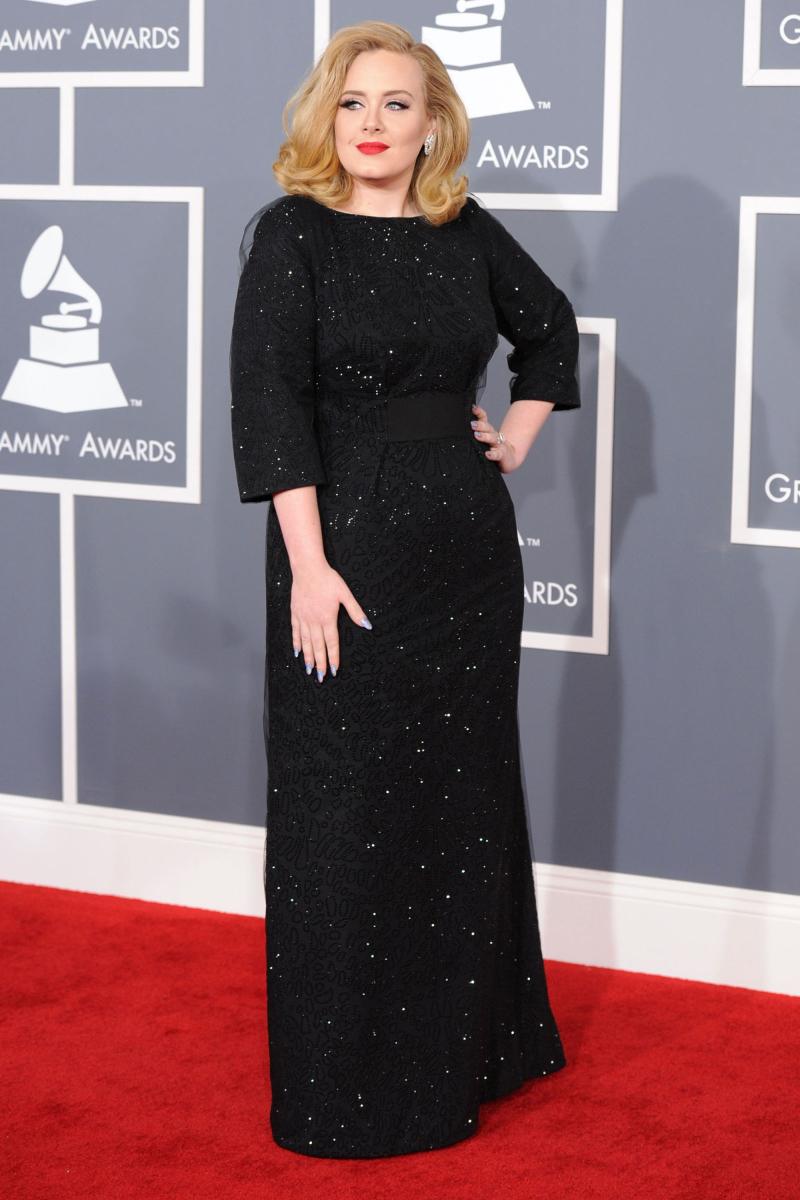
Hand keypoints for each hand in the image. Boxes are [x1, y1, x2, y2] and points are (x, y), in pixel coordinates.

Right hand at [290, 560, 371, 681]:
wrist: (308, 568)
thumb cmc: (328, 579)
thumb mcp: (345, 594)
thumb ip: (355, 611)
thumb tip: (367, 625)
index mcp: (328, 618)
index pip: (332, 642)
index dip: (333, 657)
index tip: (334, 670)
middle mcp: (314, 621)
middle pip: (318, 646)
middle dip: (320, 663)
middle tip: (321, 677)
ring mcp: (303, 618)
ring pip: (305, 642)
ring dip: (308, 657)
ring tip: (309, 670)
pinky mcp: (295, 613)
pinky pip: (295, 631)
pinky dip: (296, 643)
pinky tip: (297, 652)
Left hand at [470, 403, 520, 473]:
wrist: (510, 458)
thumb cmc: (493, 450)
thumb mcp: (483, 442)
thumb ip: (476, 435)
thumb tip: (460, 429)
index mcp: (488, 432)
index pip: (483, 420)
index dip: (479, 413)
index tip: (474, 408)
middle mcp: (493, 436)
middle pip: (488, 428)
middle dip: (480, 425)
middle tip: (472, 424)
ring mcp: (499, 445)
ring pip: (492, 438)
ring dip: (485, 436)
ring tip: (477, 435)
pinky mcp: (502, 455)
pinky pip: (497, 454)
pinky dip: (492, 454)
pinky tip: (487, 454)